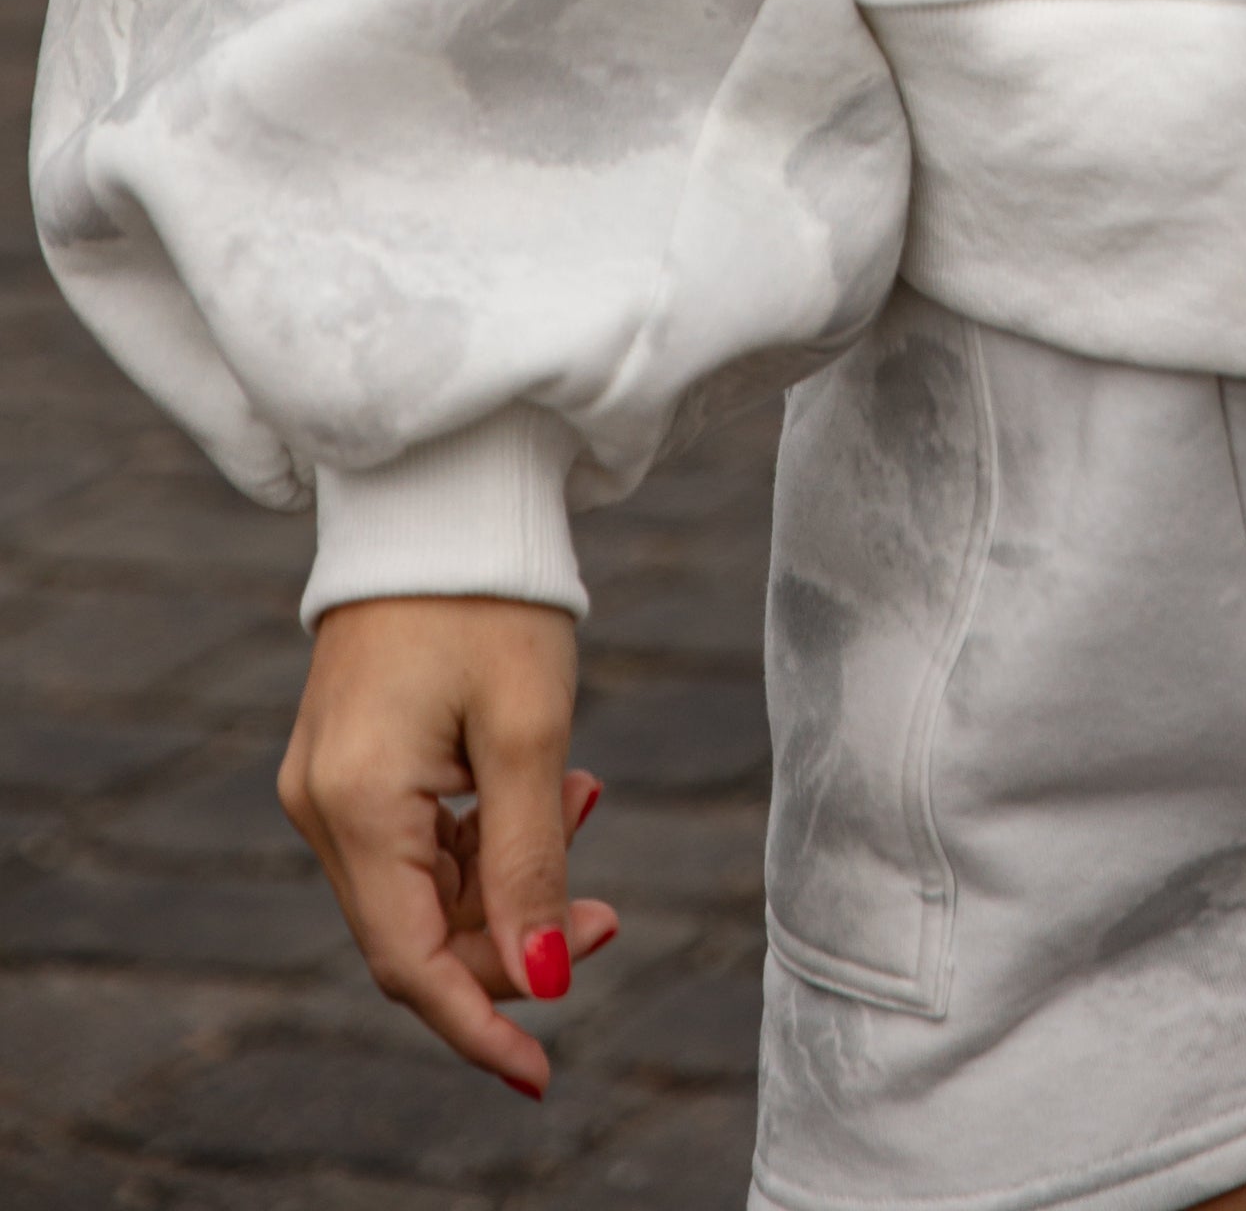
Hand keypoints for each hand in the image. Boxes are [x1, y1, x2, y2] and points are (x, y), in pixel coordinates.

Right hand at [278, 598, 618, 1098]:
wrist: (444, 489)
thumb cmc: (493, 594)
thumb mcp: (531, 731)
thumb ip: (531, 864)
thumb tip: (544, 979)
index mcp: (355, 800)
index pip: (409, 958)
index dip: (478, 1022)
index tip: (540, 1073)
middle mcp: (321, 802)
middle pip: (413, 928)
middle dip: (510, 942)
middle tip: (606, 918)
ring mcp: (329, 779)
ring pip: (419, 885)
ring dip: (504, 881)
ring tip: (586, 808)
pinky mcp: (352, 754)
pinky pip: (415, 835)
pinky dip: (481, 835)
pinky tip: (550, 791)